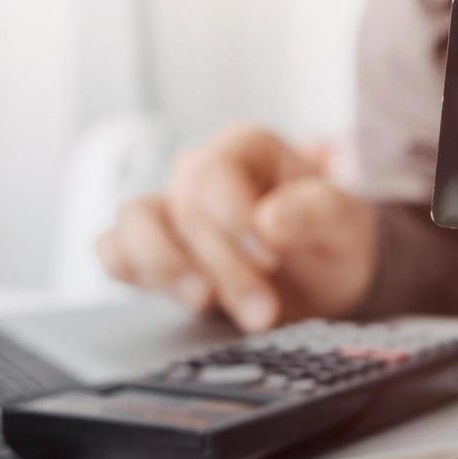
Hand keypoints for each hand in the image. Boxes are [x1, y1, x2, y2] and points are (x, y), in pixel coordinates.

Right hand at [96, 123, 378, 329]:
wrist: (325, 279)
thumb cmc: (330, 239)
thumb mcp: (343, 225)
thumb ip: (318, 212)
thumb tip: (271, 219)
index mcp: (243, 148)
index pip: (213, 173)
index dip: (234, 220)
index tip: (271, 258)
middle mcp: (198, 172)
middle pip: (182, 210)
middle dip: (222, 268)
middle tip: (264, 310)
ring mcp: (169, 211)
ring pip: (133, 223)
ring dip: (166, 269)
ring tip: (205, 302)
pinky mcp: (149, 252)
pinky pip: (114, 252)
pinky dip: (132, 272)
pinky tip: (176, 295)